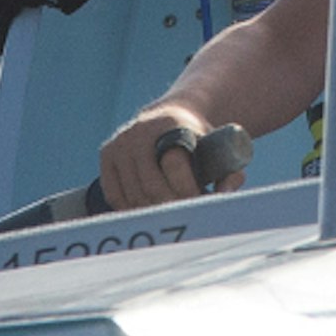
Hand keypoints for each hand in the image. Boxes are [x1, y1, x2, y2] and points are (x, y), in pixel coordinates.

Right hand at [100, 103, 244, 206]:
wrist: (168, 118)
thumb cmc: (198, 141)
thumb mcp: (218, 150)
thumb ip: (229, 173)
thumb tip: (225, 194)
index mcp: (171, 125)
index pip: (174, 164)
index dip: (188, 190)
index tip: (199, 203)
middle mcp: (140, 132)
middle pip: (152, 185)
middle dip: (172, 207)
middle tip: (186, 217)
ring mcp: (120, 143)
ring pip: (134, 194)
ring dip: (154, 212)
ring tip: (171, 215)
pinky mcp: (106, 154)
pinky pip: (116, 195)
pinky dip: (132, 209)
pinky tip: (149, 212)